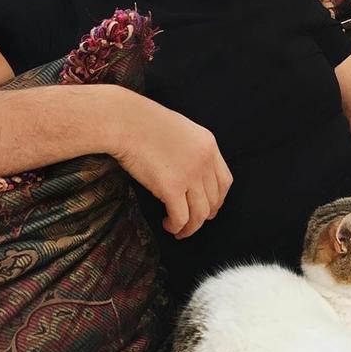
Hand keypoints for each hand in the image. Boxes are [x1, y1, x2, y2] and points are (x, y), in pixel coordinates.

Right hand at [111, 91, 232, 238]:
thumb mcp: (180, 129)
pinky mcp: (171, 187)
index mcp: (209, 145)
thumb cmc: (143, 122)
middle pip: (214, 200)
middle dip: (205, 216)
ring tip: (178, 230)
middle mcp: (205, 161)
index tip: (210, 208)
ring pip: (200, 214)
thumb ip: (190, 149)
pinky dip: (176, 227)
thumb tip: (188, 172)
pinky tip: (168, 225)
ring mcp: (190, 175)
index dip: (218, 199)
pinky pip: (181, 217)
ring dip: (190, 227)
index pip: (225, 181)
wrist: (125, 121)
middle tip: (192, 223)